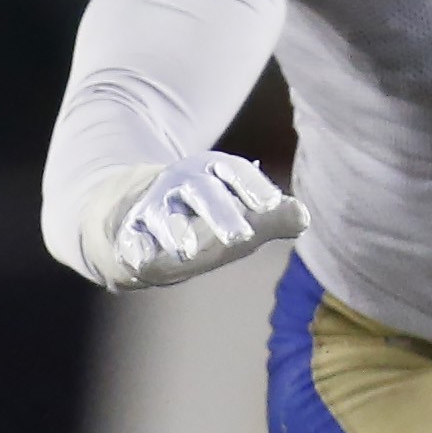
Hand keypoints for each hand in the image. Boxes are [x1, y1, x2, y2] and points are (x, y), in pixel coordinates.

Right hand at [60, 152, 305, 290]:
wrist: (136, 215)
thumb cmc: (201, 217)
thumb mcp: (238, 214)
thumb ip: (273, 217)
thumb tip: (304, 217)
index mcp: (212, 174)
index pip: (234, 172)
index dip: (253, 186)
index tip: (272, 205)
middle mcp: (180, 184)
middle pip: (202, 192)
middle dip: (221, 212)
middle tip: (241, 238)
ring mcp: (151, 206)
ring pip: (162, 213)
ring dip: (174, 231)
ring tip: (186, 252)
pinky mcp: (127, 231)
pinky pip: (129, 238)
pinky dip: (134, 248)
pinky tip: (141, 260)